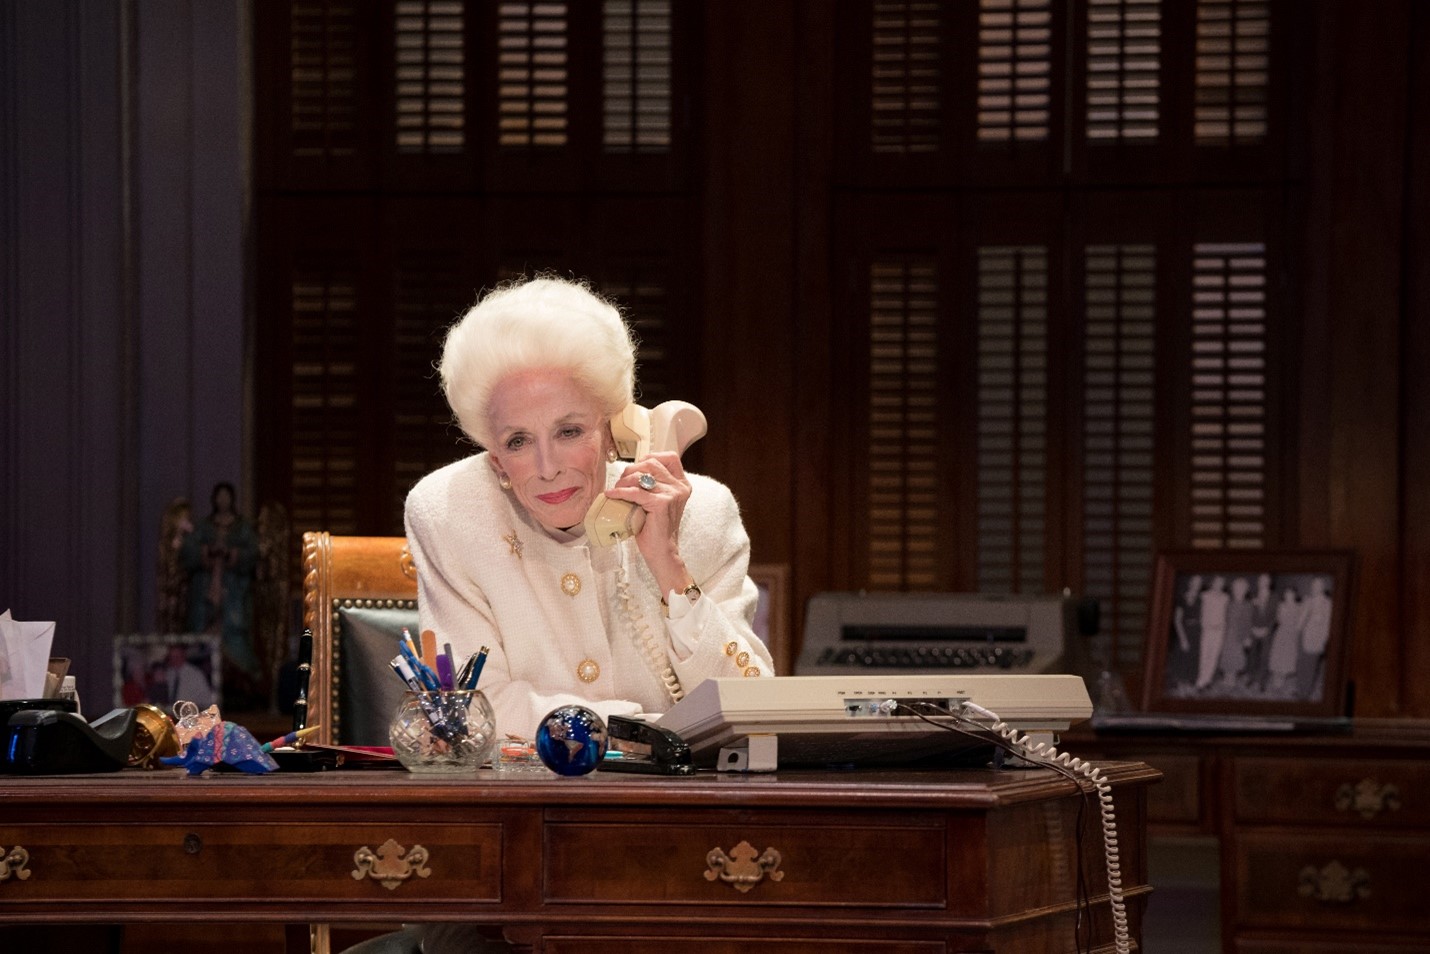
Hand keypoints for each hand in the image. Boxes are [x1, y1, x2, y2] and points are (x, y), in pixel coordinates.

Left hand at [603, 450, 693, 594]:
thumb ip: (652, 484)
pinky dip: (620, 492)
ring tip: (616, 490)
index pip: (670, 457)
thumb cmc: (654, 527)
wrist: (660, 551)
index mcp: (682, 484)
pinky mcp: (662, 503)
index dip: (650, 457)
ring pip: (642, 476)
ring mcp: (673, 494)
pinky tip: (611, 494)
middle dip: (631, 470)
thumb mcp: (656, 500)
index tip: (636, 467)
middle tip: (620, 483)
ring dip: (624, 481)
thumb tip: (629, 471)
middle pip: (652, 463)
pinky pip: (636, 492)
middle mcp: (680, 487)